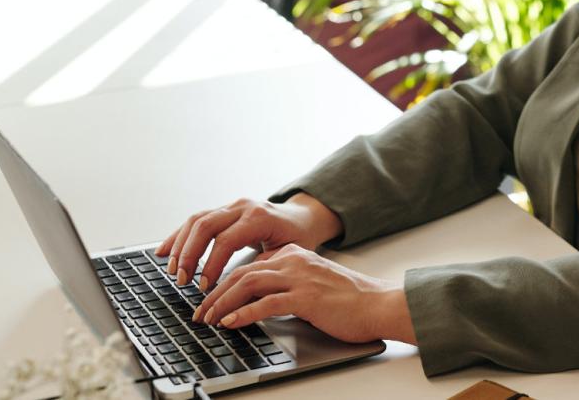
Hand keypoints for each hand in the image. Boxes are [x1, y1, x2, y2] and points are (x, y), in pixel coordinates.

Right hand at [156, 194, 342, 290]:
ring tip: (173, 270)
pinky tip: (164, 251)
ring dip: (180, 245)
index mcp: (259, 217)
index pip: (226, 240)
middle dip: (189, 254)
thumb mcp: (288, 253)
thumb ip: (264, 267)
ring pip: (196, 220)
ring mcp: (231, 206)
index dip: (212, 264)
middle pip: (205, 225)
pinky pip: (195, 220)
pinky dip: (178, 236)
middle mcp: (242, 207)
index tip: (204, 286)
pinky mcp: (222, 210)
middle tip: (182, 279)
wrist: (301, 217)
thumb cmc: (297, 237)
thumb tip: (240, 290)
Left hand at [193, 244, 416, 344]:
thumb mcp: (312, 284)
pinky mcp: (306, 297)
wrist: (378, 304)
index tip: (209, 300)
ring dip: (222, 303)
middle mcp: (294, 260)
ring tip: (209, 319)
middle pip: (242, 272)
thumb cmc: (349, 300)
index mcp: (294, 254)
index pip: (249, 266)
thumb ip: (287, 285)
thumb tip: (258, 301)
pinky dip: (243, 314)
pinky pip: (266, 303)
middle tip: (200, 312)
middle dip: (215, 293)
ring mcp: (299, 277)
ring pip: (248, 284)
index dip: (224, 283)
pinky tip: (231, 323)